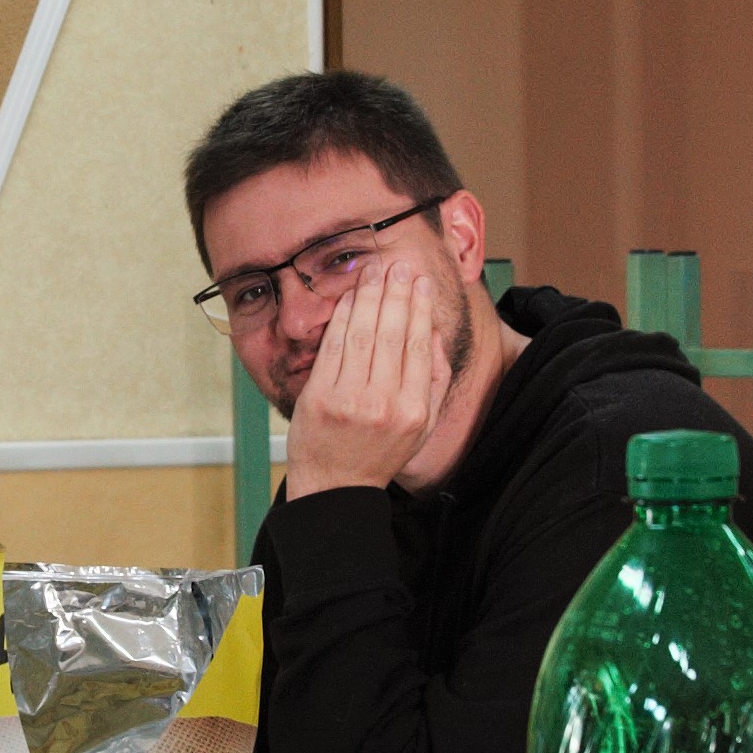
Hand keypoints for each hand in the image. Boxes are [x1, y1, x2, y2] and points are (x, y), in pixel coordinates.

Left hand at [281, 259, 456, 499]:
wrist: (335, 485)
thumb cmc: (379, 452)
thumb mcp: (421, 425)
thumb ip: (432, 380)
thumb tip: (432, 333)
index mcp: (413, 410)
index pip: (417, 346)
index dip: (419, 309)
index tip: (420, 283)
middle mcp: (384, 404)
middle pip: (392, 334)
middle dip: (396, 293)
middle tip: (399, 267)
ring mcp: (349, 400)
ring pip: (363, 335)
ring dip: (370, 296)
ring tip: (375, 271)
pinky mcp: (320, 398)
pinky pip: (334, 346)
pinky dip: (343, 317)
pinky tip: (350, 296)